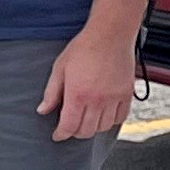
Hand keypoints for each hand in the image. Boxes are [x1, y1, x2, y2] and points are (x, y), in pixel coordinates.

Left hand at [39, 24, 139, 142]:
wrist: (110, 34)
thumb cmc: (84, 47)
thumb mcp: (60, 68)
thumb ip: (51, 92)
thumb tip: (43, 110)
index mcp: (77, 94)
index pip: (68, 126)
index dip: (61, 134)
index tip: (57, 135)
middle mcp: (97, 100)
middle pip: (86, 131)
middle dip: (75, 133)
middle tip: (70, 127)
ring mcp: (114, 98)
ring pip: (103, 127)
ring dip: (92, 128)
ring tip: (86, 120)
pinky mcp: (126, 94)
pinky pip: (120, 118)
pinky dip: (111, 121)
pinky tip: (103, 114)